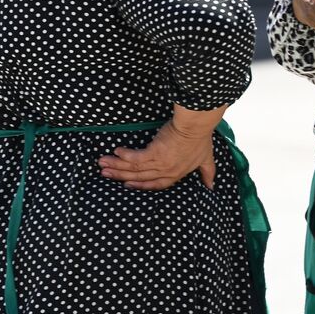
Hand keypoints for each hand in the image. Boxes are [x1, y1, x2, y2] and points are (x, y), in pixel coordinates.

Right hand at [98, 111, 218, 189]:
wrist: (196, 126)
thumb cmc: (200, 139)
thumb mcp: (206, 159)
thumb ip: (207, 173)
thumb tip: (212, 187)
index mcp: (176, 174)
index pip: (156, 184)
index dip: (141, 186)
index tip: (128, 185)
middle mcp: (166, 171)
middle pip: (140, 177)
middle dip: (121, 176)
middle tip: (105, 174)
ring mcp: (160, 163)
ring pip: (134, 168)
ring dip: (117, 166)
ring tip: (103, 164)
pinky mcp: (154, 153)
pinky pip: (135, 157)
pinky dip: (124, 156)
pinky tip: (115, 152)